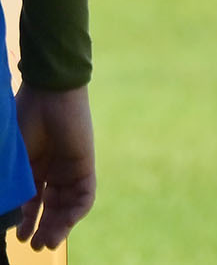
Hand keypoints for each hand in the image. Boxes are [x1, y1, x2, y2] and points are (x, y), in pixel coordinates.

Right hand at [14, 84, 96, 249]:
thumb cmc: (23, 120)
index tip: (17, 237)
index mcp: (32, 166)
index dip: (25, 220)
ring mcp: (69, 167)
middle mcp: (52, 169)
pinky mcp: (85, 164)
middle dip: (42, 228)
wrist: (49, 94)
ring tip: (46, 244)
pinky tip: (65, 226)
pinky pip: (85, 195)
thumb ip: (9, 186)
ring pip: (67, 205)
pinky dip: (76, 213)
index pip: (31, 201)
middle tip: (33, 246)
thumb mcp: (12, 160)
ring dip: (58, 227)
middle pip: (50, 207)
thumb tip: (4, 212)